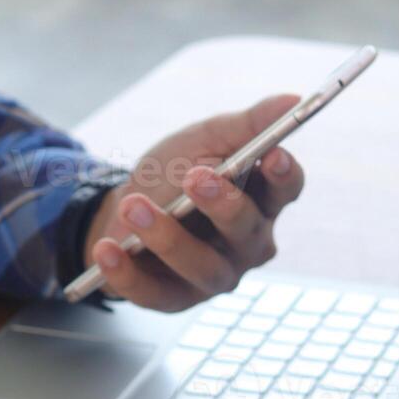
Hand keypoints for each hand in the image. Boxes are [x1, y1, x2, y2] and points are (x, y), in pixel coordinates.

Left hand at [83, 94, 306, 311]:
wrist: (122, 209)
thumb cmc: (173, 175)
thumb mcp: (204, 141)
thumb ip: (246, 124)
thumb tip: (292, 98)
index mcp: (262, 201)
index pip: (286, 190)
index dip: (283, 175)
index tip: (270, 154)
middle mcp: (247, 245)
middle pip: (247, 230)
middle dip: (222, 203)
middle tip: (193, 176)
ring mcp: (213, 276)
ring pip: (204, 267)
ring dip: (166, 237)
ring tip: (132, 206)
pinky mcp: (174, 299)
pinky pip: (154, 293)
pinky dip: (127, 274)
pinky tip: (106, 252)